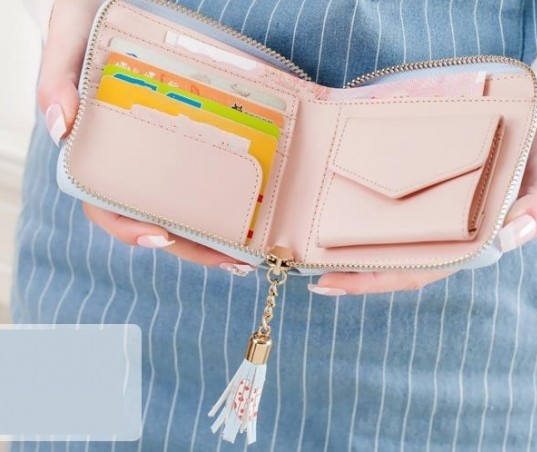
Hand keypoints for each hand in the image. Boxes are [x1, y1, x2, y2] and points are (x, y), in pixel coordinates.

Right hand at [39, 0, 252, 273]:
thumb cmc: (90, 11)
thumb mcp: (70, 32)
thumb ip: (56, 75)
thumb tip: (59, 127)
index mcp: (97, 149)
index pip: (106, 203)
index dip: (129, 228)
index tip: (162, 237)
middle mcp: (130, 160)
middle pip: (156, 218)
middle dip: (192, 246)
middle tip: (233, 260)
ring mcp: (161, 154)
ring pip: (184, 208)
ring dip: (214, 236)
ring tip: (248, 252)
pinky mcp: (189, 140)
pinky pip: (205, 178)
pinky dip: (225, 202)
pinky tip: (251, 214)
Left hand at [309, 93, 536, 295]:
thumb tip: (511, 236)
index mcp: (471, 240)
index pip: (415, 269)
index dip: (373, 280)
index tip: (329, 282)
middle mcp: (447, 229)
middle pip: (391, 258)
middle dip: (348, 268)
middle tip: (302, 266)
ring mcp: (436, 209)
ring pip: (388, 234)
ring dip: (351, 242)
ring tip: (309, 242)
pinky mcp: (428, 185)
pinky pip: (394, 203)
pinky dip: (366, 208)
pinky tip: (339, 204)